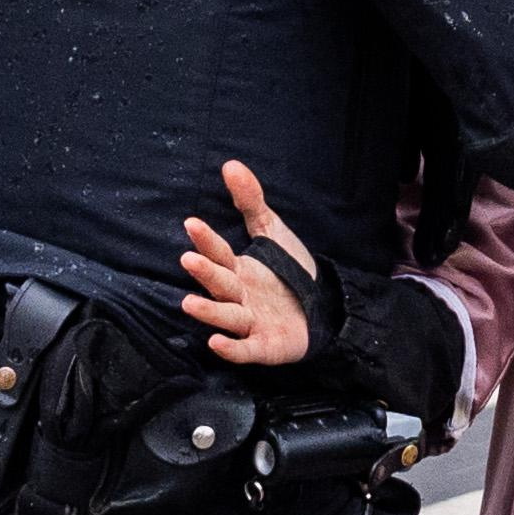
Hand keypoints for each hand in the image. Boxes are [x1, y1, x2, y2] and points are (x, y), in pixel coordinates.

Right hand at [179, 159, 322, 366]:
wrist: (324, 309)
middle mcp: (239, 295)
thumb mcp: (272, 232)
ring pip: (226, 316)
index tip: (192, 223)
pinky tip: (216, 343)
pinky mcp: (264, 347)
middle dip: (205, 273)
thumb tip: (230, 164)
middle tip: (189, 260)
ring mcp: (250, 322)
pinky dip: (231, 349)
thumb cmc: (290, 271)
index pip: (219, 252)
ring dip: (208, 311)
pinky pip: (244, 350)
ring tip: (189, 303)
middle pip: (219, 283)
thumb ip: (250, 202)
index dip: (207, 240)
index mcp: (238, 269)